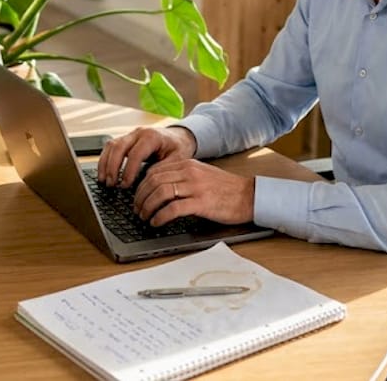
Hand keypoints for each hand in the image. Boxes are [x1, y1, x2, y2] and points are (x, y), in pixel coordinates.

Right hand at [97, 125, 196, 187]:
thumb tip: (148, 182)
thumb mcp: (178, 159)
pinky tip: (104, 174)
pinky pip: (110, 147)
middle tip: (111, 185)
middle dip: (112, 167)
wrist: (179, 137)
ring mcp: (130, 135)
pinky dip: (105, 160)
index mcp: (152, 136)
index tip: (125, 185)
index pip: (135, 153)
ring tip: (104, 181)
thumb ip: (163, 169)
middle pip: (118, 147)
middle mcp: (138, 133)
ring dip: (105, 164)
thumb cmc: (178, 148)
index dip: (128, 170)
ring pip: (111, 146)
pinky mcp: (126, 140)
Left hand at [133, 158, 254, 226]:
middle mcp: (190, 172)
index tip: (137, 197)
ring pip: (160, 193)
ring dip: (147, 207)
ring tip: (144, 217)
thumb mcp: (201, 175)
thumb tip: (158, 188)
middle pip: (154, 181)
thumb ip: (182, 177)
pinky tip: (157, 222)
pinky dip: (160, 216)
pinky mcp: (201, 203)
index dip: (141, 185)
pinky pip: (173, 208)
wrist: (249, 196)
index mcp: (188, 165)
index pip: (155, 171)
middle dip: (140, 197)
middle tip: (137, 209)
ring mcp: (195, 187)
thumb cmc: (226, 189)